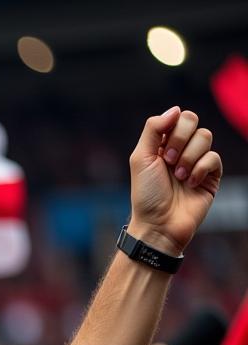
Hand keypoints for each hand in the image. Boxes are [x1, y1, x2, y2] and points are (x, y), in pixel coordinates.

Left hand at [128, 107, 221, 255]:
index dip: (172, 129)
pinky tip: (190, 184)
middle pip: (193, 121)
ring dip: (189, 157)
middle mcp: (180, 150)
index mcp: (162, 144)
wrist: (159, 224)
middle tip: (169, 162)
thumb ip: (153, 129)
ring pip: (206, 137)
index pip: (177, 117)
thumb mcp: (140, 158)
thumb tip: (175, 109)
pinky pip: (214, 157)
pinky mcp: (210, 175)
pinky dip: (200, 169)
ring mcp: (196, 162)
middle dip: (180, 140)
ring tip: (178, 177)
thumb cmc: (146, 195)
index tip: (162, 151)